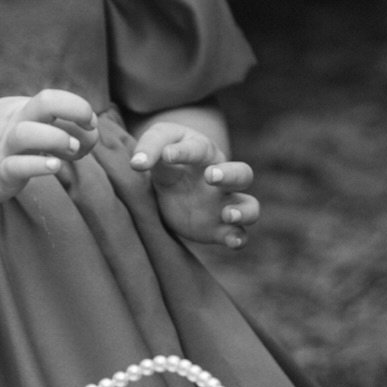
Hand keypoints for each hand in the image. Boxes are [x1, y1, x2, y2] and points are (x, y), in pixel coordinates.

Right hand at [0, 88, 98, 206]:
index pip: (53, 98)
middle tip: (89, 126)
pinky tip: (53, 166)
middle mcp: (12, 123)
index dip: (78, 108)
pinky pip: (17, 165)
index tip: (90, 126)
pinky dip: (38, 165)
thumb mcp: (16, 128)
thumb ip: (48, 131)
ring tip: (71, 150)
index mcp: (19, 109)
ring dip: (57, 139)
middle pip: (45, 102)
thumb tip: (87, 138)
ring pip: (30, 133)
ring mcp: (2, 147)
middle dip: (74, 109)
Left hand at [130, 123, 258, 247]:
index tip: (166, 156)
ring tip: (227, 214)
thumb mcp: (157, 145)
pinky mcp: (220, 228)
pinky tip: (231, 241)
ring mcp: (223, 204)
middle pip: (242, 173)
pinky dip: (238, 238)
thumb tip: (136, 163)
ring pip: (249, 205)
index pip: (198, 149)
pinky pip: (239, 234)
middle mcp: (221, 178)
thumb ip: (148, 150)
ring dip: (243, 210)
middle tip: (211, 176)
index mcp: (204, 152)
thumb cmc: (166, 158)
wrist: (169, 186)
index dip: (183, 152)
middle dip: (230, 175)